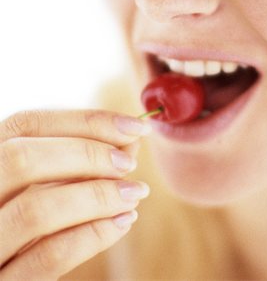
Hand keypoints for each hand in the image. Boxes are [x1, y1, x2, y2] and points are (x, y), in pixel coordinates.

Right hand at [0, 109, 149, 279]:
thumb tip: (130, 139)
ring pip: (36, 210)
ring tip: (135, 192)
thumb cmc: (28, 222)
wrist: (8, 275)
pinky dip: (93, 235)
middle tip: (129, 163)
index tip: (135, 126)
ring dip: (98, 196)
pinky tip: (123, 221)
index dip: (85, 120)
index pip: (27, 123)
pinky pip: (48, 258)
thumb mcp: (43, 184)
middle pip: (23, 158)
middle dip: (88, 154)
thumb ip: (79, 159)